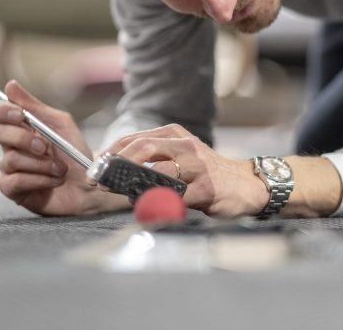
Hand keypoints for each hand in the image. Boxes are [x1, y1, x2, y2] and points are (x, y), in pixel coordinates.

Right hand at [0, 80, 126, 215]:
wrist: (89, 183)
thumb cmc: (75, 153)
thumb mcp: (61, 125)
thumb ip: (36, 106)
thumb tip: (10, 85)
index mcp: (20, 127)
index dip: (0, 110)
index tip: (19, 115)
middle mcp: (11, 146)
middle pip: (1, 134)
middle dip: (27, 139)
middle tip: (46, 147)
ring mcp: (10, 168)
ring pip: (11, 159)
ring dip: (42, 163)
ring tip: (60, 168)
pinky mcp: (13, 189)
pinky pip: (15, 181)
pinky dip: (40, 179)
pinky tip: (54, 180)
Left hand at [103, 124, 268, 217]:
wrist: (245, 185)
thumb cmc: (207, 172)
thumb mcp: (181, 156)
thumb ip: (153, 160)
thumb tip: (114, 172)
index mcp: (175, 134)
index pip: (135, 138)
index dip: (112, 153)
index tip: (97, 167)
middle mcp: (186, 145)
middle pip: (143, 148)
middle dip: (118, 165)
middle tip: (102, 182)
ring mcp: (197, 166)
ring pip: (157, 173)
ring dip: (134, 187)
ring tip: (123, 196)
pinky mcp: (206, 188)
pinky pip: (175, 197)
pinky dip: (158, 204)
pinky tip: (149, 209)